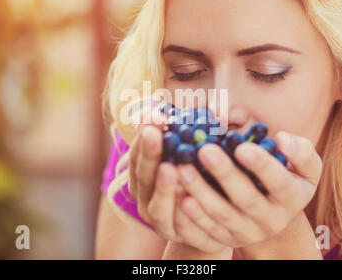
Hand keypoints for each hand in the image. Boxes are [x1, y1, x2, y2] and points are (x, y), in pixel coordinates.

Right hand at [128, 105, 228, 253]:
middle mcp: (143, 195)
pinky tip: (188, 197)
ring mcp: (155, 216)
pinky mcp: (170, 233)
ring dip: (161, 185)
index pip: (138, 152)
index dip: (144, 134)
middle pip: (142, 174)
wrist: (202, 222)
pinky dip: (178, 211)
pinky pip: (173, 223)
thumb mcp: (189, 157)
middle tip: (154, 130)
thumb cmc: (195, 181)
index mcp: (143, 174)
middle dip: (148, 152)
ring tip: (170, 167)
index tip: (153, 113)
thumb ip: (189, 137)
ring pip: (155, 202)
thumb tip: (203, 108)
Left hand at [176, 131, 322, 248]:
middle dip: (225, 174)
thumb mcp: (305, 167)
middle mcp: (272, 220)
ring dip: (201, 192)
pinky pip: (207, 230)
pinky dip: (192, 214)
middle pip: (247, 199)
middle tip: (205, 150)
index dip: (262, 166)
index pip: (279, 182)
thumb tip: (282, 139)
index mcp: (293, 198)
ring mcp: (248, 233)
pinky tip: (178, 195)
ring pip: (223, 215)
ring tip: (182, 169)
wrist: (275, 216)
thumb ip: (300, 151)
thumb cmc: (288, 178)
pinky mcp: (228, 240)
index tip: (243, 147)